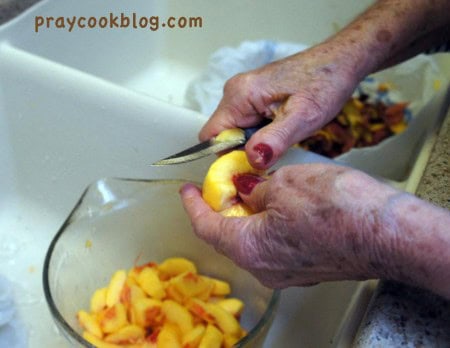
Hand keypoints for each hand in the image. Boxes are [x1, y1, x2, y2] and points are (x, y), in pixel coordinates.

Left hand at [179, 164, 400, 287]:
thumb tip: (248, 191)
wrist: (387, 231)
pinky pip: (274, 245)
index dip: (193, 204)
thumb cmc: (339, 209)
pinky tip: (278, 204)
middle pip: (228, 235)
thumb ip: (256, 190)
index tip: (187, 190)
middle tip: (224, 183)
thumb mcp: (285, 184)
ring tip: (253, 188)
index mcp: (249, 248)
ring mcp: (286, 271)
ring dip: (248, 214)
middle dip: (223, 207)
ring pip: (252, 240)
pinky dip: (267, 224)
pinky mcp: (305, 266)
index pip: (206, 226)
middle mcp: (264, 268)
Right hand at [198, 45, 360, 169]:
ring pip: (234, 132)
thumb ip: (275, 139)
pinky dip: (259, 136)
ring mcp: (244, 94)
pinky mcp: (255, 97)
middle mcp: (235, 92)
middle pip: (222, 136)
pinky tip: (280, 135)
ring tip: (280, 145)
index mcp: (239, 95)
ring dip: (252, 145)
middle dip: (241, 153)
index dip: (225, 158)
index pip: (211, 137)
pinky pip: (246, 125)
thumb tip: (252, 160)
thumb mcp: (304, 117)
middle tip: (271, 160)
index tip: (249, 169)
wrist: (341, 61)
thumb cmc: (325, 84)